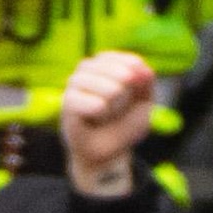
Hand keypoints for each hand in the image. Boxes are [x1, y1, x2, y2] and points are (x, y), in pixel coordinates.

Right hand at [60, 50, 157, 196]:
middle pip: (96, 64)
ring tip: (112, 107)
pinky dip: (92, 105)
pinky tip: (101, 110)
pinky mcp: (67, 108)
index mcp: (102, 71)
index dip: (125, 62)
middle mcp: (84, 76)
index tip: (139, 75)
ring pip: (84, 79)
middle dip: (117, 74)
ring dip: (105, 89)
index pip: (109, 57)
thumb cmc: (124, 127)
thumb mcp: (144, 107)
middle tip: (127, 88)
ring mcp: (73, 91)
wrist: (109, 155)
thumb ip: (146, 86)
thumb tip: (146, 68)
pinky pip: (75, 99)